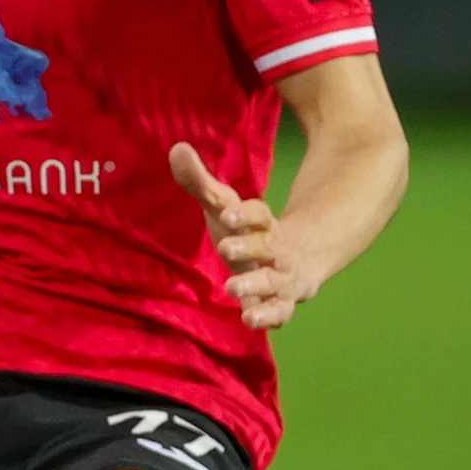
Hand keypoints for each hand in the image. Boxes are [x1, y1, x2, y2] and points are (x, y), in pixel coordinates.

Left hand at [169, 142, 316, 327]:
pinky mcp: (280, 303)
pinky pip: (280, 311)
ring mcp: (281, 277)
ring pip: (273, 280)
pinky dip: (268, 316)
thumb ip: (200, 183)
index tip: (228, 213)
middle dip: (248, 246)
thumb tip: (177, 148)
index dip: (246, 213)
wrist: (293, 262)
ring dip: (254, 284)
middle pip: (268, 245)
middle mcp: (276, 249)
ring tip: (231, 289)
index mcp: (263, 223)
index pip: (261, 213)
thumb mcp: (222, 208)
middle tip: (225, 248)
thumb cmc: (246, 232)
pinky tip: (248, 320)